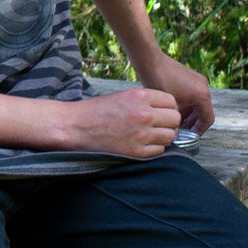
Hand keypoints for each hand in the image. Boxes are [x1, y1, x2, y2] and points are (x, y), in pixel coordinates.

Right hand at [61, 86, 181, 157]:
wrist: (73, 127)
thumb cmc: (95, 111)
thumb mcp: (122, 96)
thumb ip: (145, 101)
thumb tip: (166, 111)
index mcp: (139, 96)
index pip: (171, 102)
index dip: (168, 108)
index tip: (162, 114)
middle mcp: (143, 114)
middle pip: (175, 119)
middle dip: (169, 123)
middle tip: (159, 127)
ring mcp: (141, 134)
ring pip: (170, 136)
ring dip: (163, 137)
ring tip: (150, 136)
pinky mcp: (136, 152)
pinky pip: (159, 150)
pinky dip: (154, 149)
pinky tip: (142, 145)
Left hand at [137, 52, 213, 133]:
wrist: (150, 60)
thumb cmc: (158, 81)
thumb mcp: (168, 107)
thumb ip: (174, 122)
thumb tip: (174, 136)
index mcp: (202, 96)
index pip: (207, 119)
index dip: (199, 131)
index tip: (189, 137)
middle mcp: (204, 87)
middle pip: (203, 111)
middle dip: (192, 123)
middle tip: (181, 131)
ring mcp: (198, 80)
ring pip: (197, 103)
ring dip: (188, 114)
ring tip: (175, 122)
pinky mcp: (191, 76)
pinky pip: (193, 95)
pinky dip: (186, 104)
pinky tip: (173, 109)